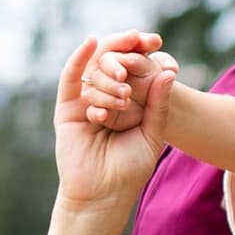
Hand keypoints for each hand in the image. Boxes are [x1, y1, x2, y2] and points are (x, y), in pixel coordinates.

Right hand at [53, 36, 177, 211]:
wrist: (104, 194)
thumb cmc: (130, 170)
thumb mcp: (152, 134)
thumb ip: (159, 104)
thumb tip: (168, 71)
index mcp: (126, 104)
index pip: (131, 69)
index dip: (140, 51)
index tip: (156, 40)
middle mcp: (105, 99)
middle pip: (111, 63)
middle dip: (126, 49)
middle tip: (142, 40)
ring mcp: (84, 103)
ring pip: (95, 72)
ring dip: (111, 76)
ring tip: (125, 97)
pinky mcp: (66, 110)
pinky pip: (70, 78)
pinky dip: (79, 58)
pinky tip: (91, 43)